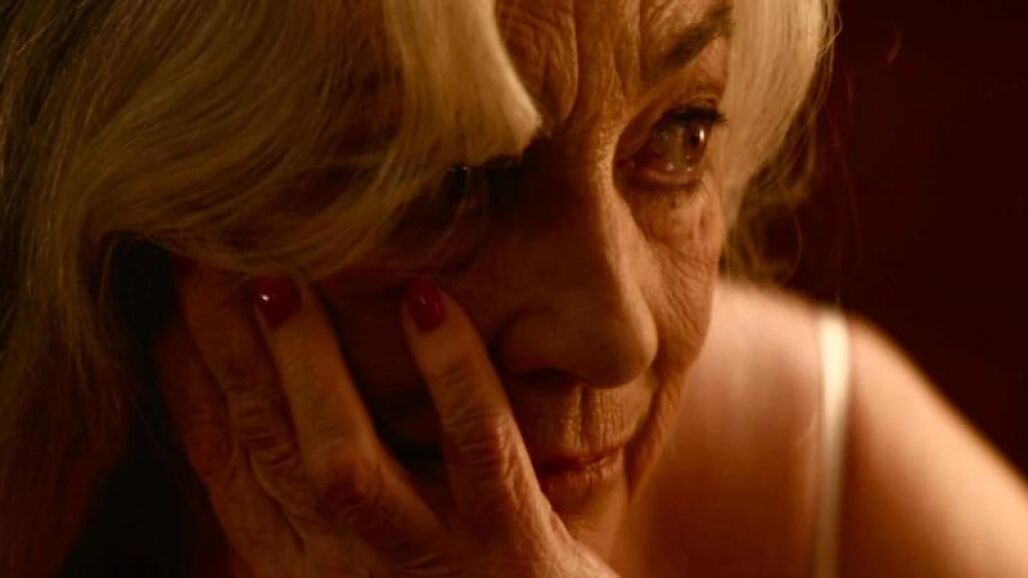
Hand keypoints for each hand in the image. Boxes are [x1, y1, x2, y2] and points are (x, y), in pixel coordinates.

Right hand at [158, 265, 618, 577]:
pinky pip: (478, 449)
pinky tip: (427, 301)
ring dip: (307, 367)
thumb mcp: (359, 545)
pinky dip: (452, 375)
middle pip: (268, 447)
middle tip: (201, 258)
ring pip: (344, 461)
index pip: (227, 460)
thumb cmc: (448, 577)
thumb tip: (267, 378)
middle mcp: (346, 561)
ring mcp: (429, 555)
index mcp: (303, 555)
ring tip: (281, 280)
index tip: (165, 298)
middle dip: (227, 351)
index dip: (189, 380)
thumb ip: (311, 482)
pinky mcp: (512, 547)